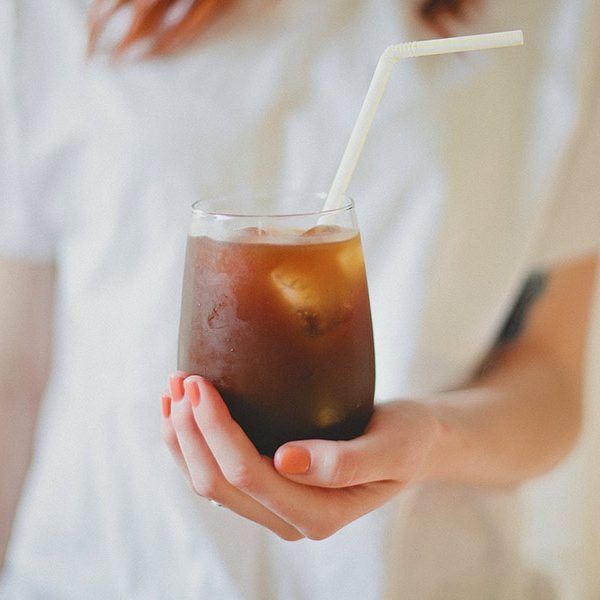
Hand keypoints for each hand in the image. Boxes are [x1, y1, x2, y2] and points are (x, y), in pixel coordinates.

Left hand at [161, 372, 442, 540]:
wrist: (410, 444)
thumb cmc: (406, 440)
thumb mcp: (393, 448)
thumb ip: (345, 462)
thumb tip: (285, 461)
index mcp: (320, 514)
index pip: (250, 475)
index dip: (216, 431)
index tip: (200, 382)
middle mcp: (290, 518)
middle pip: (218, 482)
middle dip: (190, 431)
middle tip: (180, 378)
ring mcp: (274, 506)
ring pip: (207, 483)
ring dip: (182, 438)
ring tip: (172, 388)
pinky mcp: (267, 488)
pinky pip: (215, 473)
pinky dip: (191, 443)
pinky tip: (182, 410)